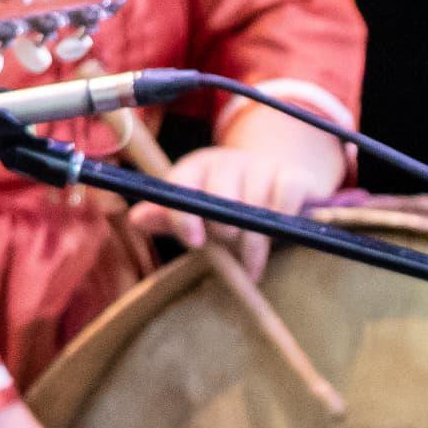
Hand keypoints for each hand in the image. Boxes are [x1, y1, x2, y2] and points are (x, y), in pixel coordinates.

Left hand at [129, 120, 348, 275]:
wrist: (275, 181)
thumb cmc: (227, 202)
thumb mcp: (195, 210)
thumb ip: (168, 217)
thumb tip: (136, 220)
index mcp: (195, 168)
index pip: (180, 186)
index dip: (183, 215)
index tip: (194, 242)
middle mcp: (226, 162)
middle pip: (221, 195)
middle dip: (223, 227)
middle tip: (228, 246)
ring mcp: (260, 165)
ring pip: (255, 203)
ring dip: (254, 240)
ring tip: (251, 265)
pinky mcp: (291, 174)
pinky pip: (287, 194)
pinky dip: (284, 219)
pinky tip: (282, 237)